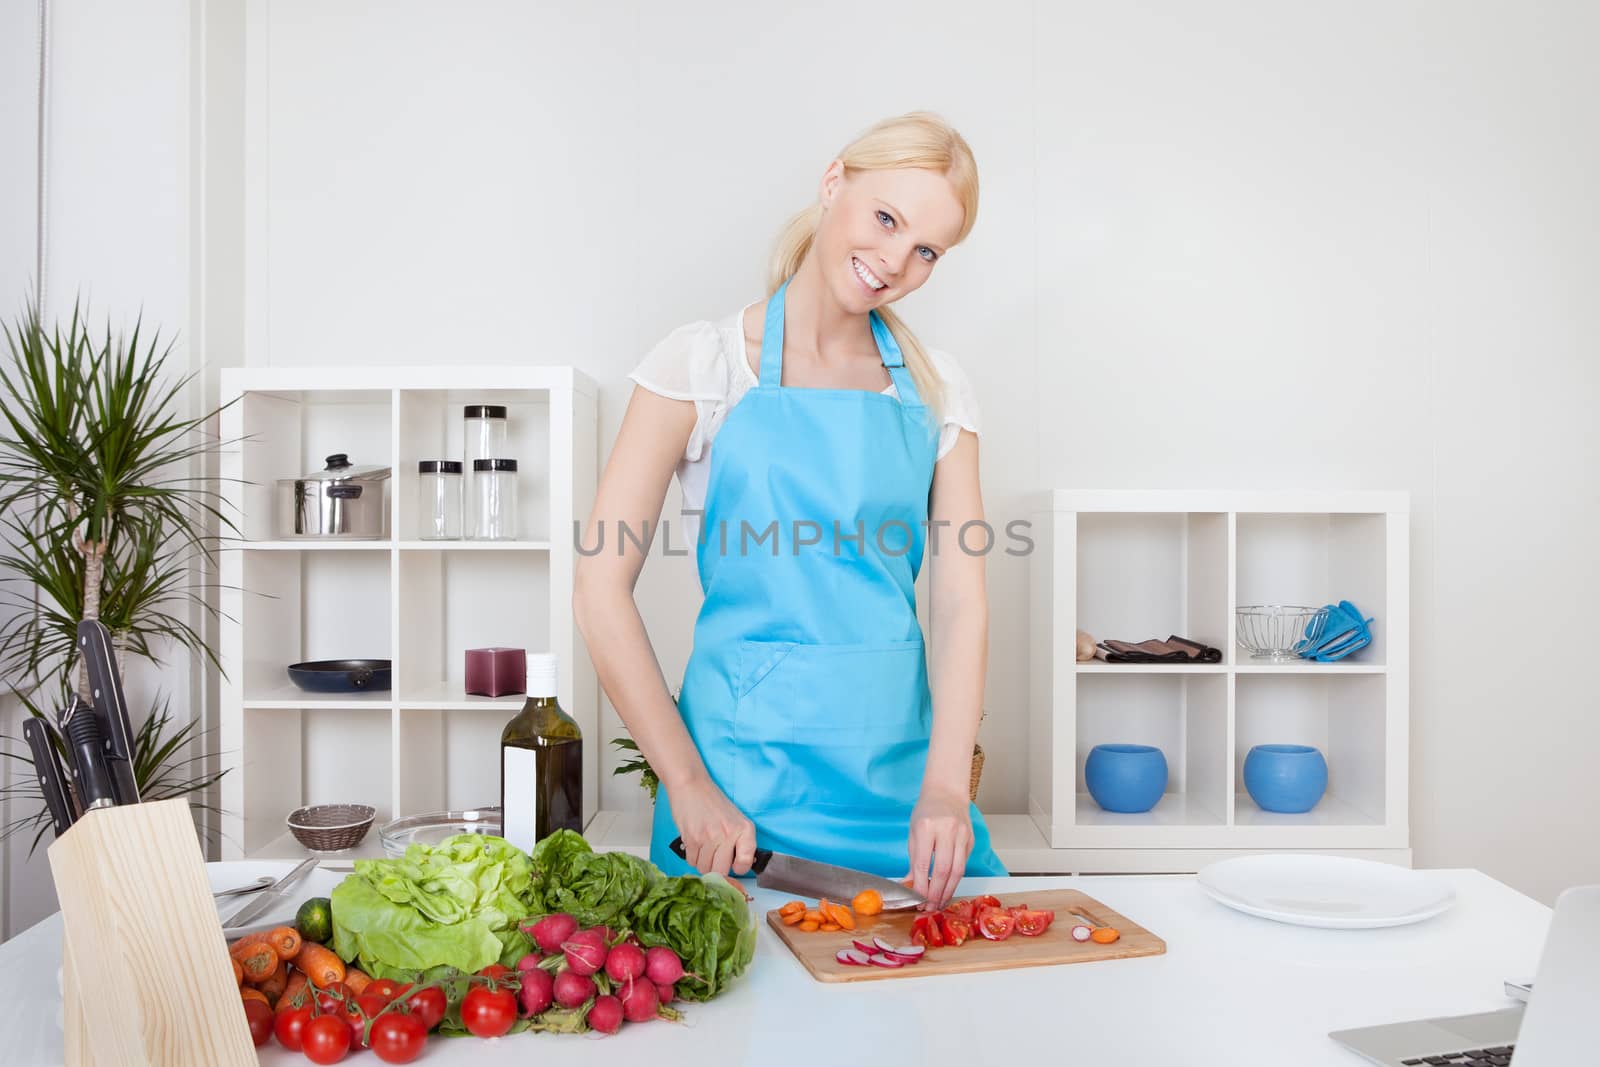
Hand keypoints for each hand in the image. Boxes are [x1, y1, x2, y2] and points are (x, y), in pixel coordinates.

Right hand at [668, 775, 757, 876]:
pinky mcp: (692, 838)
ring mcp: (710, 837)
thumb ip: (741, 842)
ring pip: (704, 868)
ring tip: (704, 846)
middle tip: (714, 856)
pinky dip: (692, 856)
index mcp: (744, 829)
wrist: (691, 786)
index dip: (738, 868)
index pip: (745, 863)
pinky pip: (691, 861)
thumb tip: (738, 868)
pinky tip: (695, 843)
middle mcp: (729, 833)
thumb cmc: (713, 803)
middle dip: (716, 868)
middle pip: (721, 871)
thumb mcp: (736, 819)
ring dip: (702, 862)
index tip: (734, 865)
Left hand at [903, 786, 972, 910]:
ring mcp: (962, 834)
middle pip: (944, 869)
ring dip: (948, 890)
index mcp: (926, 827)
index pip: (925, 863)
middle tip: (930, 907)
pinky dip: (956, 879)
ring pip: (958, 870)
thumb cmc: (926, 812)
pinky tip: (948, 888)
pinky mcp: (971, 839)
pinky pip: (963, 863)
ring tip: (939, 903)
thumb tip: (910, 885)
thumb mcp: (913, 832)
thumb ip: (913, 860)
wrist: (947, 792)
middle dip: (936, 893)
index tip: (917, 901)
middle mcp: (947, 830)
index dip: (922, 886)